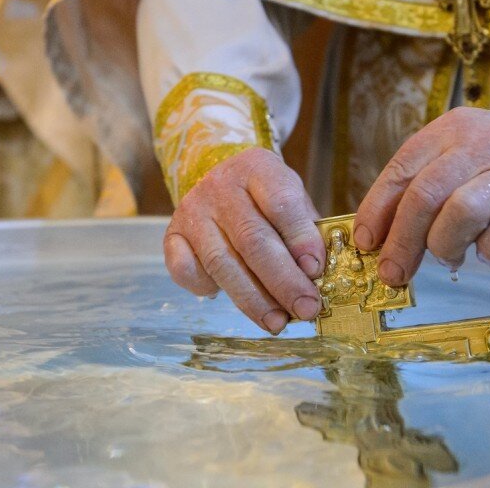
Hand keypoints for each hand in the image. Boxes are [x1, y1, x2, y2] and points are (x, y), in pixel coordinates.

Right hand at [164, 148, 326, 333]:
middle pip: (253, 240)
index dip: (300, 239)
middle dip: (283, 281)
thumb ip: (305, 230)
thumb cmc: (266, 197)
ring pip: (222, 262)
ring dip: (253, 299)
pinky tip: (231, 299)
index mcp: (257, 169)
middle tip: (306, 308)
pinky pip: (186, 270)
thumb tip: (316, 276)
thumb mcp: (292, 196)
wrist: (220, 178)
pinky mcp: (172, 235)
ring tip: (278, 321)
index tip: (316, 270)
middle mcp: (220, 186)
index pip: (281, 203)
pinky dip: (207, 289)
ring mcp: (192, 211)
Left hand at [354, 107, 489, 285]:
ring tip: (448, 257)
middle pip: (425, 195)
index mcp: (449, 130)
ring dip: (445, 245)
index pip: (400, 171)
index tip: (366, 243)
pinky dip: (488, 252)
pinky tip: (487, 253)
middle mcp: (480, 144)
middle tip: (393, 272)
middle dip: (402, 242)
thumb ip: (419, 188)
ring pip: (460, 213)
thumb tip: (377, 238)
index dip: (377, 211)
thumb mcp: (456, 159)